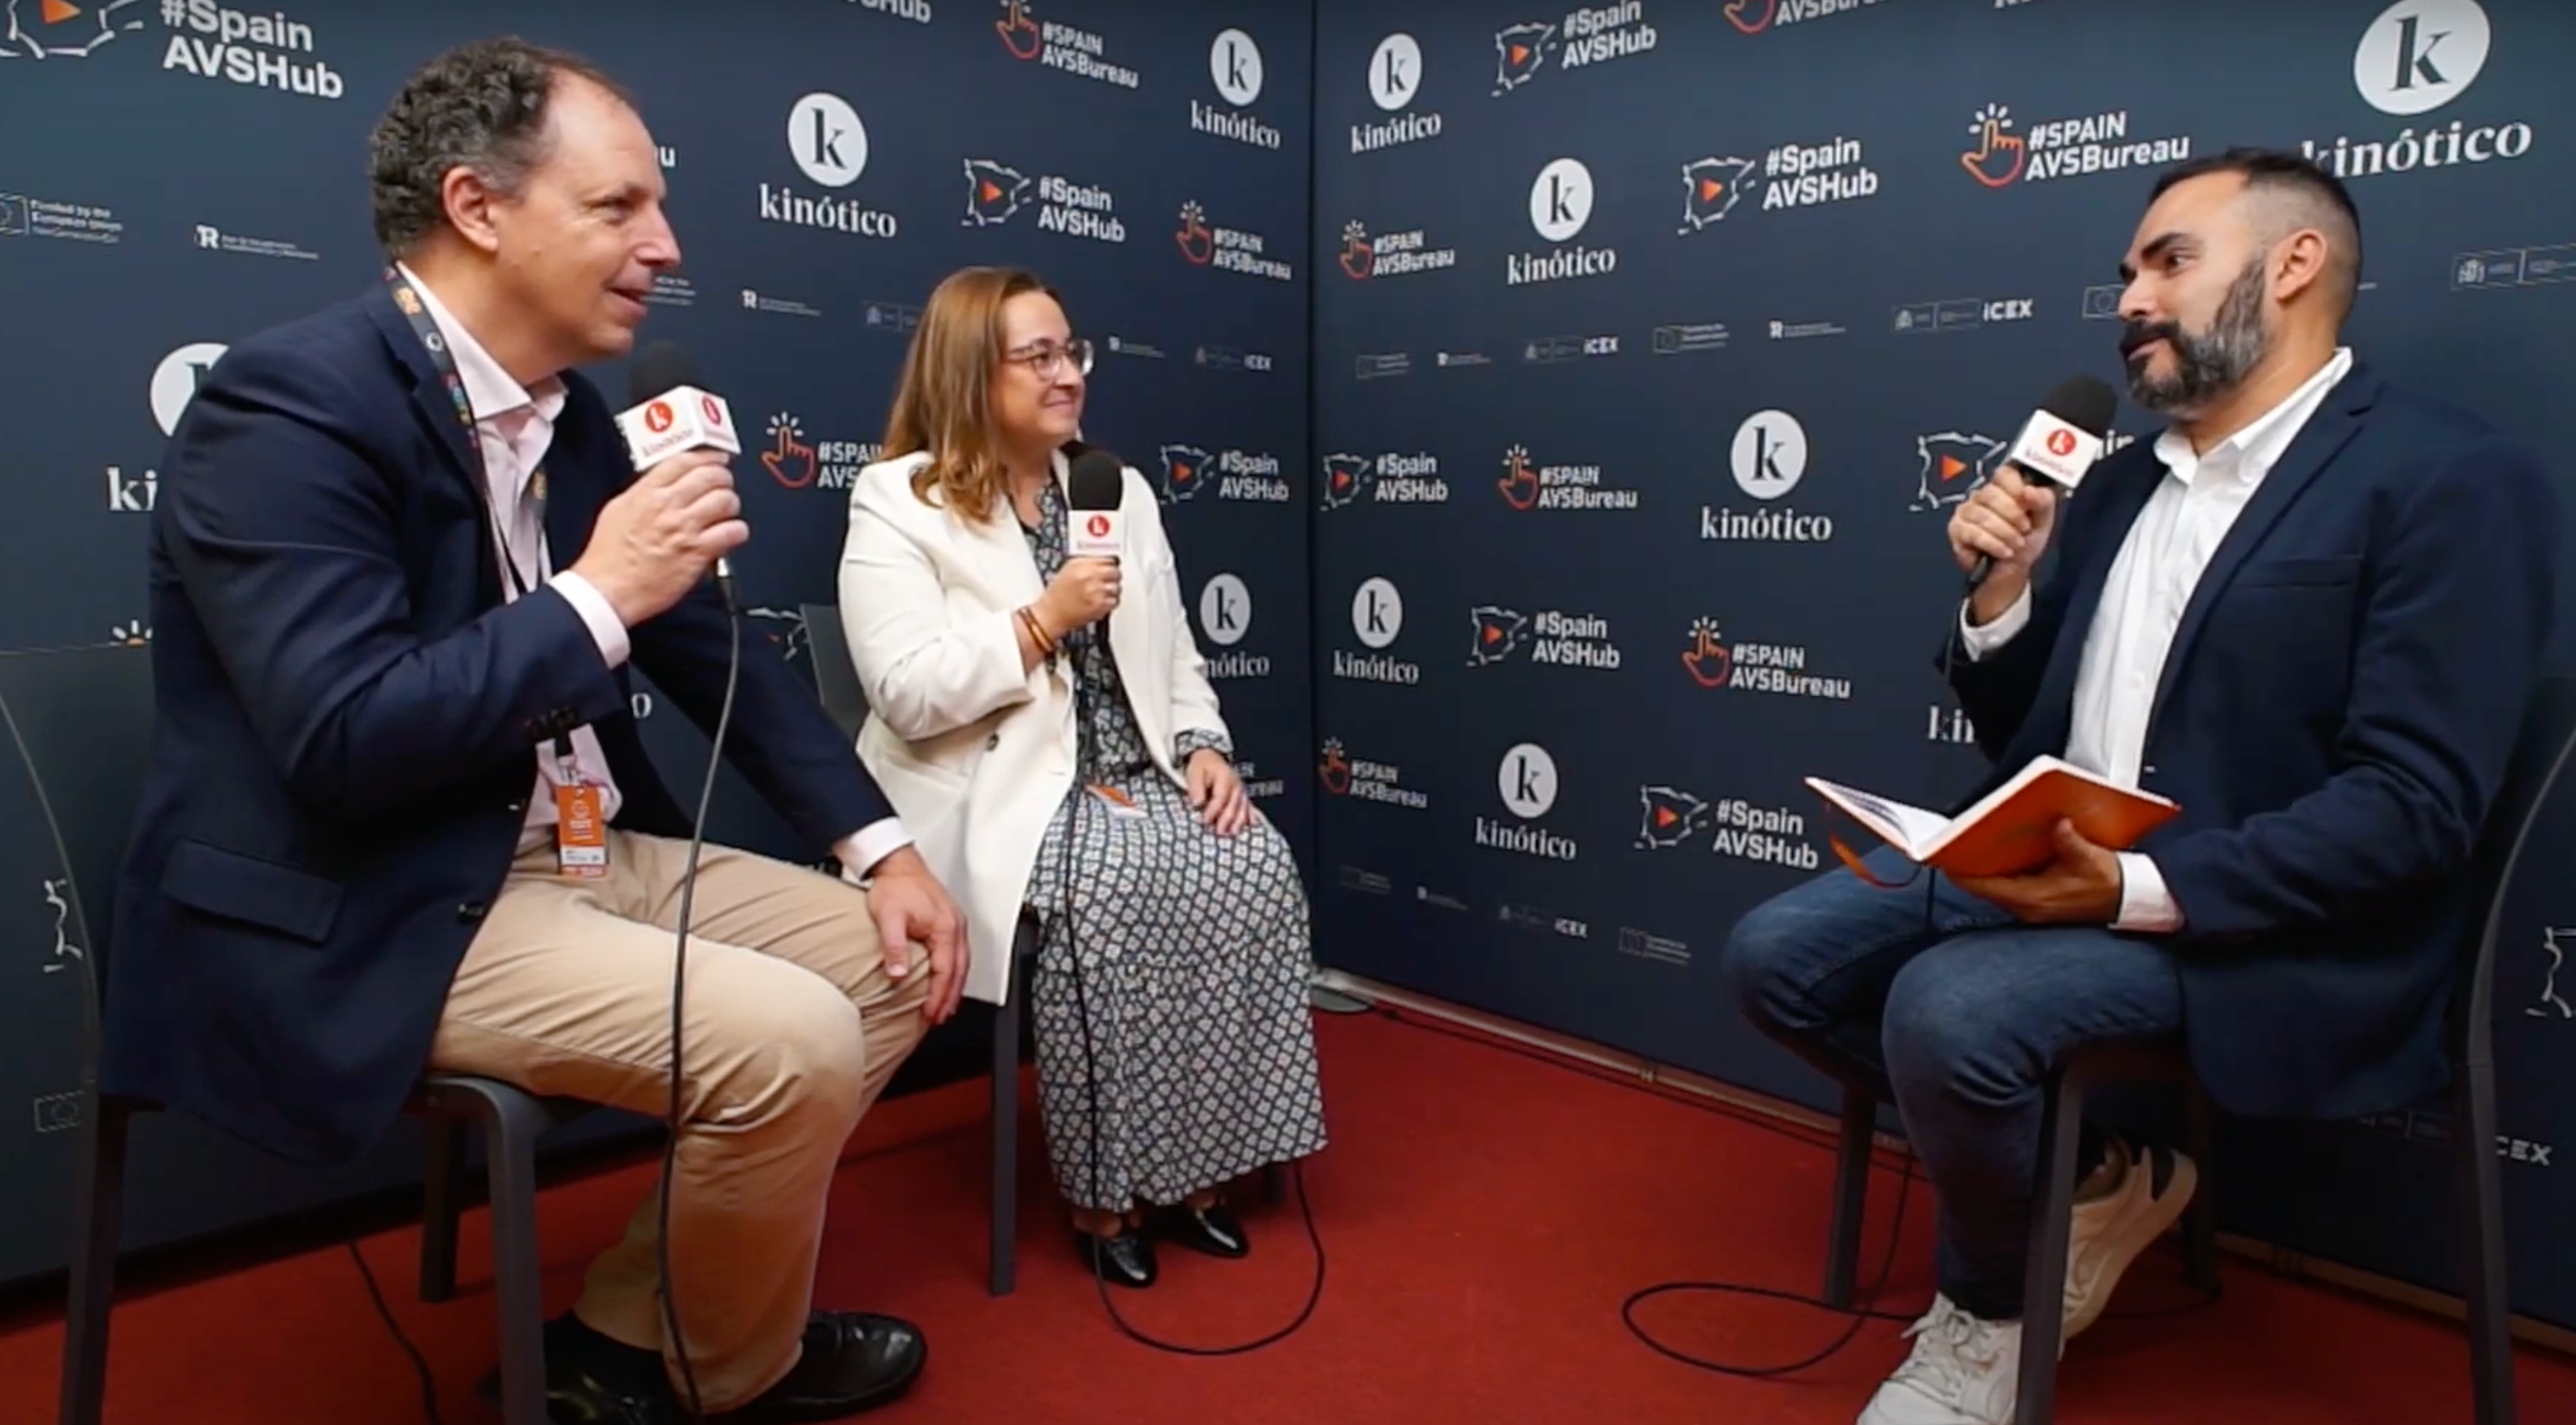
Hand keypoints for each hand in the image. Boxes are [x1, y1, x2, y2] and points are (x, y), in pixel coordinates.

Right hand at [572, 449, 747, 624]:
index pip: (684, 460)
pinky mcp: (698, 552)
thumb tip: (663, 484)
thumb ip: (643, 493)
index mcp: (646, 492)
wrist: (607, 591)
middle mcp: (667, 506)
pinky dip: (737, 531)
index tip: (716, 459)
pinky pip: (732, 532)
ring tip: (726, 512)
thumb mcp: (618, 510)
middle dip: (723, 478)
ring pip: (725, 500)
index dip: (707, 456)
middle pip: (710, 475)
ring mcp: (684, 528)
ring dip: (731, 504)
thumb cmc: (607, 558)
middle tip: (724, 485)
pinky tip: (731, 535)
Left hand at [862, 847, 967, 1023]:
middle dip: (950, 997)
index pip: (945, 971)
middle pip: (959, 971)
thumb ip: (894, 947)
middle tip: (941, 1018)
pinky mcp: (950, 921)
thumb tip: (898, 974)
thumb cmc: (895, 886)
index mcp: (945, 928)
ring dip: (954, 987)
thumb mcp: (889, 917)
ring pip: (962, 963)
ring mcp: (956, 923)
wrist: (897, 863)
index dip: (938, 996)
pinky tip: (946, 978)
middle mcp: (956, 927)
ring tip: (945, 1006)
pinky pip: (959, 953)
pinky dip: (955, 971)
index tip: (930, 1013)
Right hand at [1037, 556, 1120, 634]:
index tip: (1109, 566)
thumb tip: (1102, 559)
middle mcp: (1089, 577)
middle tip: (1108, 579)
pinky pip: (1115, 601)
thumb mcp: (1068, 569)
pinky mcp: (1100, 606)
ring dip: (1112, 589)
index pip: (1107, 558)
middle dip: (1113, 575)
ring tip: (1101, 592)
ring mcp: (1096, 592)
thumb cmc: (1057, 595)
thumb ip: (1086, 562)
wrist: (1051, 614)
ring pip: (1117, 587)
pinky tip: (1100, 602)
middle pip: (1115, 572)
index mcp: (1081, 565)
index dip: (1109, 563)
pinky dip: (1110, 602)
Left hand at [1185, 748, 1251, 834]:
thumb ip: (1196, 787)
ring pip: (1242, 807)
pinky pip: (1249, 806)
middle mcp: (1236, 783)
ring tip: (1232, 833)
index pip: (1220, 796)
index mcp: (1224, 776)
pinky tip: (1253, 825)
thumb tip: (1197, 803)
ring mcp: (1241, 789)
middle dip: (1226, 819)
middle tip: (1219, 832)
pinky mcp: (1243, 794)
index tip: (1204, 821)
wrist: (1210, 758)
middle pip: (1233, 804)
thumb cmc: (1201, 767)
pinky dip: (1251, 816)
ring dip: (1238, 821)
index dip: (1213, 810)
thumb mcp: (1194, 772)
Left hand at [1946, 819, 2124, 924]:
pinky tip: (2003, 853)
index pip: (1985, 887)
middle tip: (1954, 845)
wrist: (2131, 901)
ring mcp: (2033, 908)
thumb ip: (2069, 841)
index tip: (1944, 858)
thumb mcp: (2091, 858)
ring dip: (1986, 869)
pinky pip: (2011, 887)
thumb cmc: (2112, 883)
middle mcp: (2028, 907)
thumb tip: (2057, 824)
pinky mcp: (2039, 904)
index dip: (1961, 873)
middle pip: (1986, 887)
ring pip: (1997, 888)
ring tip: (1972, 845)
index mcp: (2034, 898)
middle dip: (1971, 866)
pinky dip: (2003, 872)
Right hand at [1948, 463, 2056, 616]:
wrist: (2012, 570)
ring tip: (2016, 545)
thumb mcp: (2043, 520)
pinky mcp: (1956, 529)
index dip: (2016, 488)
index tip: (2027, 505)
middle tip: (2024, 530)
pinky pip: (1972, 532)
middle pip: (1991, 494)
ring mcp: (1965, 511)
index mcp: (2003, 487)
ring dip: (2004, 533)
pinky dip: (1992, 544)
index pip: (2004, 474)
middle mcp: (1981, 495)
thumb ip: (2043, 501)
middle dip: (2012, 515)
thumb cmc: (2026, 541)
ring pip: (1982, 515)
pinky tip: (2004, 552)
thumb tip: (2028, 490)